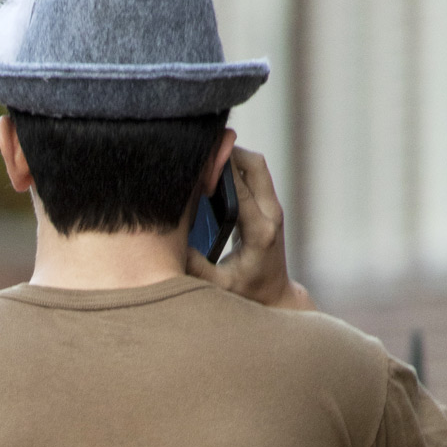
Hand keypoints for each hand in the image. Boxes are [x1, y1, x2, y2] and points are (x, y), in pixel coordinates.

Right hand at [188, 148, 312, 311]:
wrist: (275, 296)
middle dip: (231, 152)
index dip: (221, 169)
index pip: (240, 190)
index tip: (200, 156)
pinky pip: (255, 175)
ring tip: (207, 159)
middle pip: (255, 165)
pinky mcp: (270, 207)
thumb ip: (196, 268)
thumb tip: (171, 246)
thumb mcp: (219, 288)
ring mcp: (274, 208)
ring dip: (235, 157)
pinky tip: (216, 172)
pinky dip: (238, 167)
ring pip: (257, 166)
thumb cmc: (247, 293)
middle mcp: (272, 215)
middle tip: (203, 150)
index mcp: (260, 232)